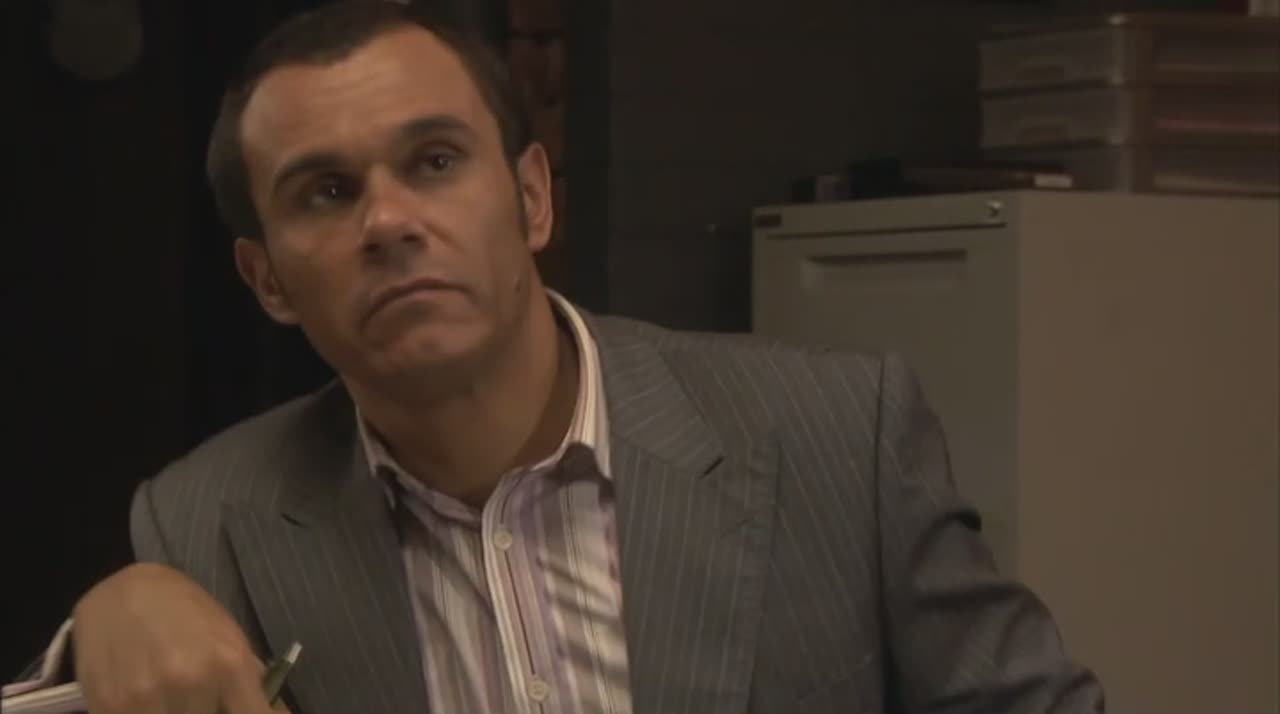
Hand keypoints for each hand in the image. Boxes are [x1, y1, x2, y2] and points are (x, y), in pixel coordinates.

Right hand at [71, 562, 280, 713]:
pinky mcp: (108, 706)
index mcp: (230, 664)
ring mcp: (146, 697)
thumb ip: (249, 683)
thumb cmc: (186, 612)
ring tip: (175, 698)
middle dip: (210, 713)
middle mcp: (190, 682)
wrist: (121, 590)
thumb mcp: (230, 639)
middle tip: (204, 699)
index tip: (244, 710)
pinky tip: (147, 701)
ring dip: (176, 713)